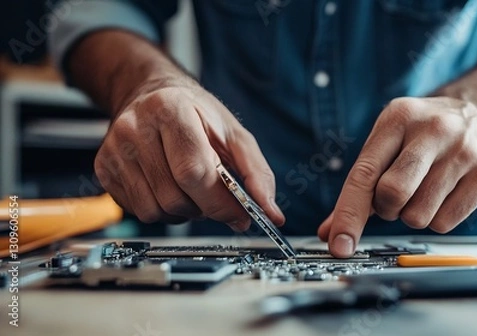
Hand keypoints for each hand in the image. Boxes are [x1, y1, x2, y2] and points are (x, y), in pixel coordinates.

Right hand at [94, 78, 284, 229]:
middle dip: (204, 208)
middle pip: (176, 197)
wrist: (152, 95)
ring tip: (190, 187)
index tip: (240, 214)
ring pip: (156, 210)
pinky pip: (139, 211)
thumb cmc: (196, 114)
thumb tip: (272, 214)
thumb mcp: (234, 133)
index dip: (221, 202)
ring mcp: (114, 149)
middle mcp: (136, 127)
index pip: (194, 171)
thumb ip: (256, 173)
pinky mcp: (104, 168)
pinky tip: (168, 187)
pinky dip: (162, 210)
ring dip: (183, 211)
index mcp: (171, 109)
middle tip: (215, 197)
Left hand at [318, 97, 476, 256]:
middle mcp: (433, 130)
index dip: (348, 214)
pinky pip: (445, 223)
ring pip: (419, 215)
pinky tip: (441, 195)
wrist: (474, 112)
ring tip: (420, 191)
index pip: (365, 174)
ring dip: (411, 214)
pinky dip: (434, 219)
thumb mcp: (384, 144)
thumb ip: (357, 189)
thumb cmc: (417, 134)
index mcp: (397, 118)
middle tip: (393, 197)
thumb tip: (329, 233)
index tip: (339, 245)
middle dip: (386, 208)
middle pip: (393, 194)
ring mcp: (463, 149)